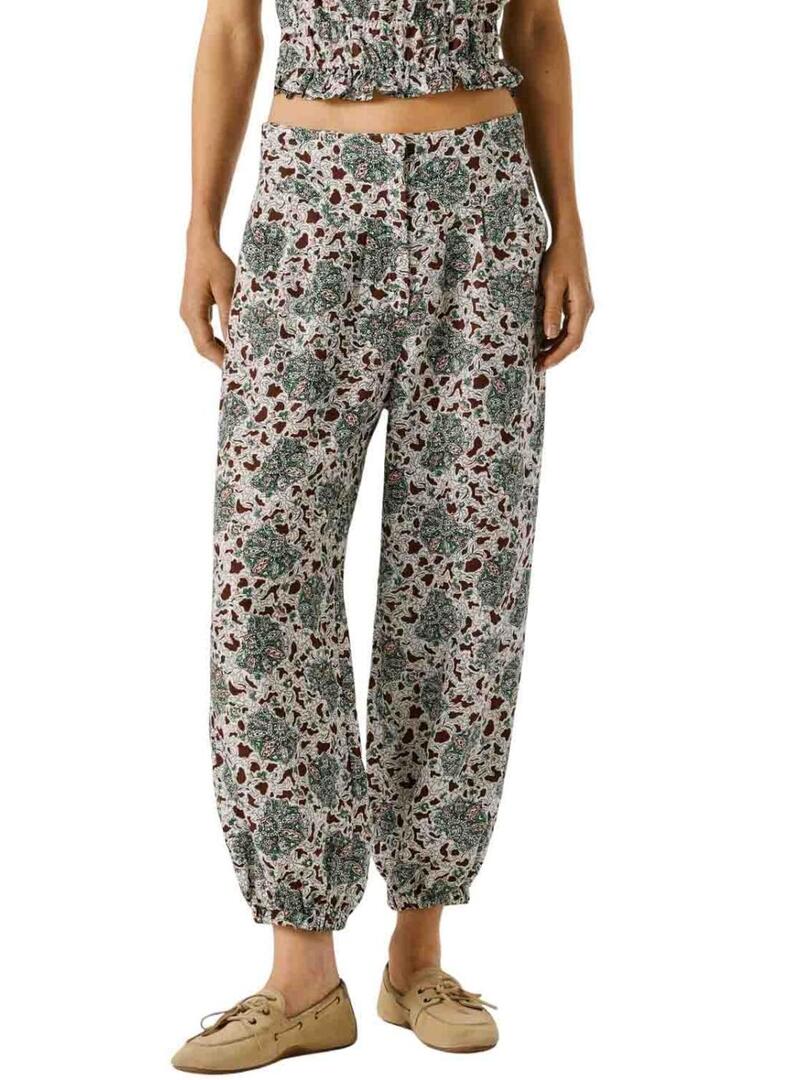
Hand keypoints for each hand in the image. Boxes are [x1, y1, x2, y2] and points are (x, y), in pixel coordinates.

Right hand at [180, 229, 235, 367]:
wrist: (201, 245)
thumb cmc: (215, 263)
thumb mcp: (226, 289)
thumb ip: (230, 315)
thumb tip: (235, 340)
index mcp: (192, 312)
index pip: (204, 345)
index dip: (219, 360)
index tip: (236, 369)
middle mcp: (188, 316)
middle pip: (203, 346)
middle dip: (220, 359)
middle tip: (241, 369)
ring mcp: (190, 313)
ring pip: (204, 340)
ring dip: (220, 351)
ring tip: (239, 359)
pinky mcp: (196, 310)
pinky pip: (206, 331)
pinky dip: (218, 340)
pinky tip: (233, 344)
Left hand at [537, 233, 593, 370]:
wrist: (569, 239)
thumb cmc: (559, 258)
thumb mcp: (552, 284)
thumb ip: (551, 310)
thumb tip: (550, 336)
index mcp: (582, 306)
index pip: (573, 340)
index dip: (558, 355)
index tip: (542, 365)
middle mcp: (586, 308)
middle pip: (574, 341)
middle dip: (557, 355)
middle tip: (537, 365)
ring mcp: (582, 305)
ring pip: (572, 334)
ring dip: (557, 347)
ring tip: (539, 356)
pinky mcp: (576, 301)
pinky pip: (569, 325)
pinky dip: (558, 336)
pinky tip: (544, 340)